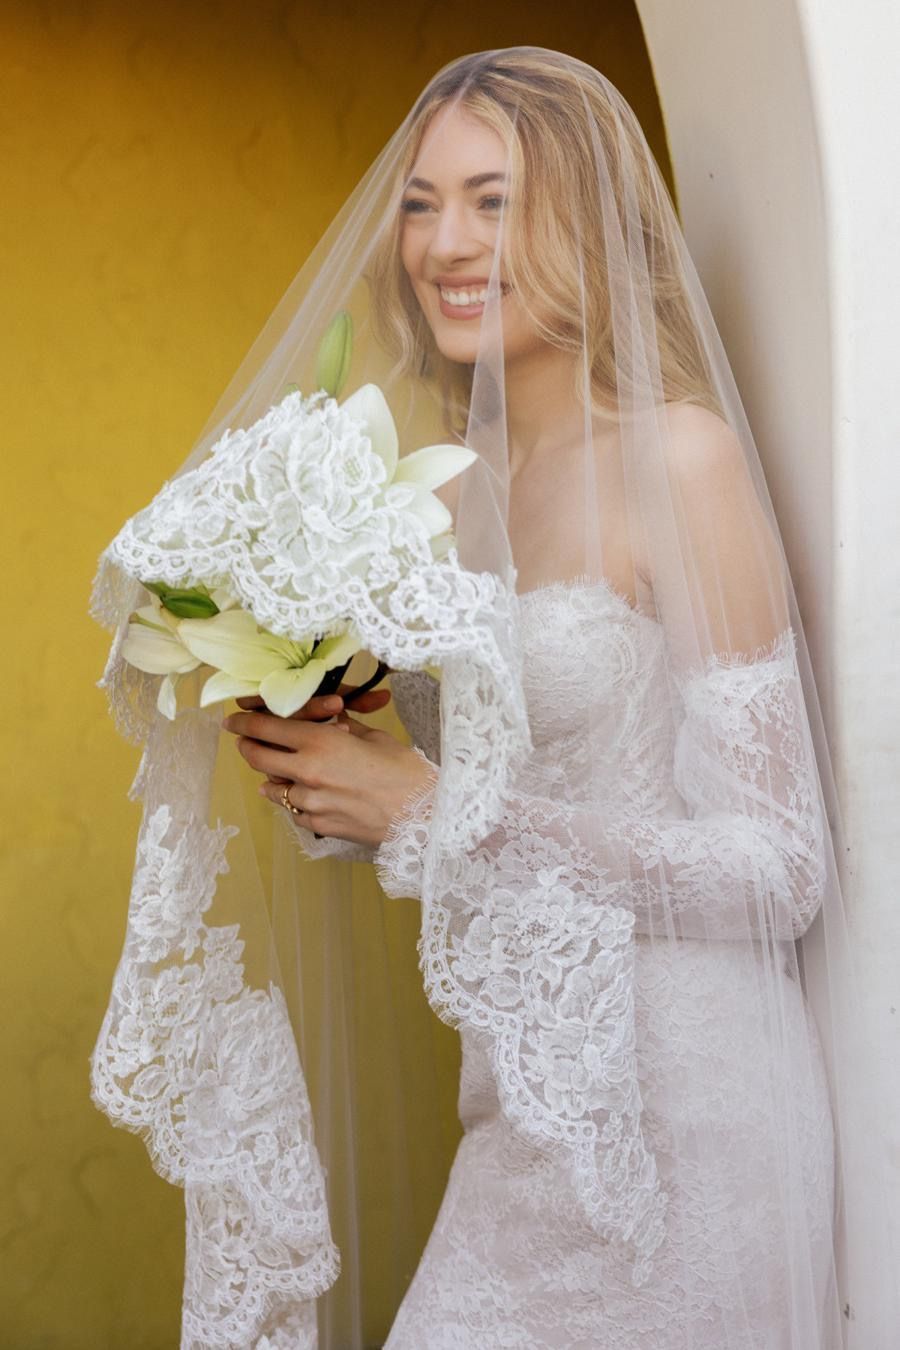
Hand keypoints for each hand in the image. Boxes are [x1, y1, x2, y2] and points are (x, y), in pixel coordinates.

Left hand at [222, 696, 436, 847]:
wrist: (424, 816)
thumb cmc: (407, 772)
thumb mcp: (373, 738)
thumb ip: (342, 729)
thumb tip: (327, 723)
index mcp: (320, 742)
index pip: (267, 727)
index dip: (245, 722)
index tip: (233, 721)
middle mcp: (307, 772)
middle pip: (257, 757)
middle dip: (246, 746)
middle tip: (244, 741)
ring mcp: (310, 802)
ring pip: (271, 787)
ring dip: (273, 776)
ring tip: (282, 770)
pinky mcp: (318, 825)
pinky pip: (293, 809)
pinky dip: (294, 799)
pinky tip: (306, 793)